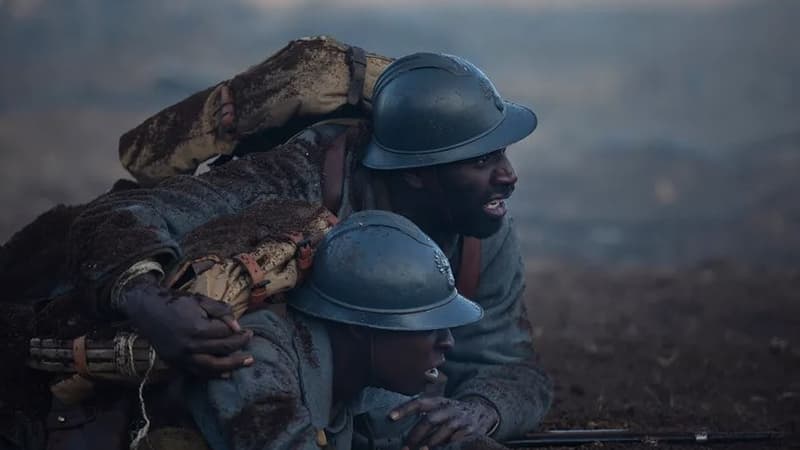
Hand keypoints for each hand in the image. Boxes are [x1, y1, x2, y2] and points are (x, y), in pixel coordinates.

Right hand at [120, 272, 252, 376]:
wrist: (147, 309)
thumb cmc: (176, 302)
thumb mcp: (200, 300)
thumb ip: (221, 311)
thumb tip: (237, 327)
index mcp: (197, 328)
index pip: (225, 333)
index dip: (238, 332)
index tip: (247, 330)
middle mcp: (189, 345)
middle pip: (221, 350)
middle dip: (239, 348)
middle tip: (251, 344)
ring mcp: (181, 357)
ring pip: (211, 367)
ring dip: (231, 366)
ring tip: (246, 363)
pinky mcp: (175, 363)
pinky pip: (197, 372)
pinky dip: (213, 374)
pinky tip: (226, 374)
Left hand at [389, 397, 499, 449]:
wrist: (482, 411)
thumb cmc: (453, 413)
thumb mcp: (440, 408)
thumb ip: (424, 415)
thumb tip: (401, 428)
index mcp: (438, 401)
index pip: (419, 403)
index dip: (404, 409)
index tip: (390, 417)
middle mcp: (449, 408)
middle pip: (429, 419)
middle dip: (416, 435)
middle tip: (406, 447)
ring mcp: (460, 420)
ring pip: (443, 431)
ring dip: (430, 443)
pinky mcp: (470, 431)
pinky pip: (456, 441)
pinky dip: (447, 446)